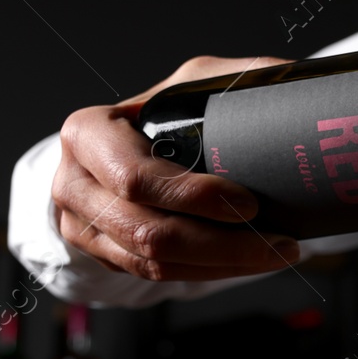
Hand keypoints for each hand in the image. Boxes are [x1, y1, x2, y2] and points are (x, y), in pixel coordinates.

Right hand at [52, 55, 300, 280]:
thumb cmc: (175, 109)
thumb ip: (227, 83)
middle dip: (223, 243)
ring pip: (156, 262)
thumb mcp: (196, 82)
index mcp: (88, 132)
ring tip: (279, 253)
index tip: (249, 203)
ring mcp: (84, 225)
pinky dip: (211, 272)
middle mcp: (74, 182)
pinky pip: (160, 276)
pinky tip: (251, 263)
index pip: (136, 177)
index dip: (193, 197)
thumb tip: (283, 92)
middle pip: (148, 231)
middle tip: (281, 242)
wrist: (140, 140)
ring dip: (226, 264)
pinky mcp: (106, 255)